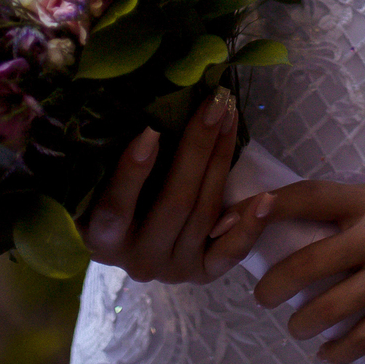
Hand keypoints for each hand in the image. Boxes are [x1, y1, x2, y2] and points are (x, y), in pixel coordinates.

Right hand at [82, 89, 274, 284]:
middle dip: (197, 148)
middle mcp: (137, 260)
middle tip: (215, 102)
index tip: (151, 130)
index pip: (115, 209)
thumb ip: (108, 150)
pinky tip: (265, 198)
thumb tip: (130, 88)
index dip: (132, 173)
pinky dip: (248, 227)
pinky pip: (229, 255)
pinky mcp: (201, 274)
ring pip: (203, 214)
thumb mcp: (99, 176)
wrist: (130, 240)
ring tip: (231, 117)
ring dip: (222, 161)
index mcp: (102, 239)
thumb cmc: (109, 192)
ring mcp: (173, 269)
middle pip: (173, 203)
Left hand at [250, 181, 364, 363]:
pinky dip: (341, 349)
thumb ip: (348, 213)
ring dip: (303, 323)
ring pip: (332, 304)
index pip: (307, 196)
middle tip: (262, 297)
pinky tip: (330, 353)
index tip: (231, 223)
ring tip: (295, 328)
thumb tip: (292, 228)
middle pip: (309, 259)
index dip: (265, 208)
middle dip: (275, 284)